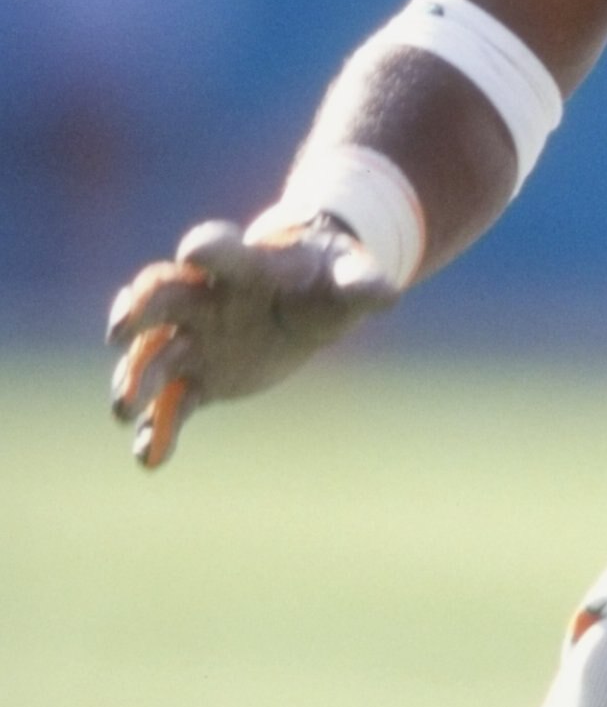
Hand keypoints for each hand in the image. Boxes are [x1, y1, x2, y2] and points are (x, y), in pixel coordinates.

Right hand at [107, 218, 400, 469]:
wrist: (305, 292)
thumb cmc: (327, 273)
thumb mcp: (349, 274)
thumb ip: (361, 282)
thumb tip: (387, 293)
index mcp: (246, 264)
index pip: (221, 251)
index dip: (210, 249)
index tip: (194, 251)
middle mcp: (206, 296)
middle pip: (163, 296)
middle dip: (139, 311)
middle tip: (120, 331)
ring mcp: (196, 337)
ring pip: (155, 354)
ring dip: (136, 379)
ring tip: (123, 410)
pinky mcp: (198, 377)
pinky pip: (172, 403)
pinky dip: (159, 429)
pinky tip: (150, 458)